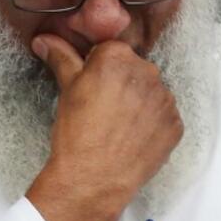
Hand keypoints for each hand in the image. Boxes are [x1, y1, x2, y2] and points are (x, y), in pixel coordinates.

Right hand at [25, 34, 182, 220]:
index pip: (111, 51)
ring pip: (150, 92)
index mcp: (118, 57)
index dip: (98, 68)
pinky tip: (133, 137)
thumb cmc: (77, 133)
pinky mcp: (175, 124)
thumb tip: (44, 40)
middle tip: (102, 108)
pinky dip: (151, 124)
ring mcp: (165, 99)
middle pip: (133, 69)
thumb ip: (61, 57)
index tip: (91, 87)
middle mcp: (147, 72)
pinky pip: (163, 116)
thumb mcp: (67, 89)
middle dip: (120, 83)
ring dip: (138, 103)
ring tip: (117, 126)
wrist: (93, 179)